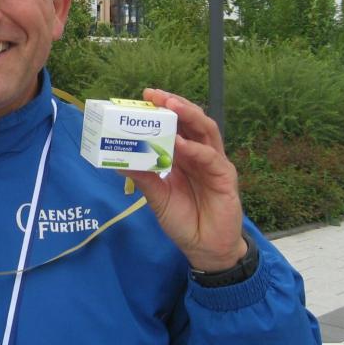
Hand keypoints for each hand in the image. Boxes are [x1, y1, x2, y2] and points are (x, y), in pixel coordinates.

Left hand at [123, 88, 245, 271]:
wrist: (206, 249)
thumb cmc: (183, 220)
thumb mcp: (157, 197)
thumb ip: (143, 178)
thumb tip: (118, 162)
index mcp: (184, 155)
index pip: (176, 124)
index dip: (162, 110)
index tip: (144, 97)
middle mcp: (200, 154)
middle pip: (192, 121)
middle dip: (174, 105)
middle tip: (154, 95)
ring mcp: (214, 163)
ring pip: (205, 130)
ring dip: (188, 115)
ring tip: (170, 106)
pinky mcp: (225, 177)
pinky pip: (210, 157)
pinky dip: (194, 148)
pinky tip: (179, 143)